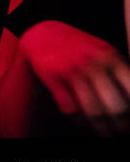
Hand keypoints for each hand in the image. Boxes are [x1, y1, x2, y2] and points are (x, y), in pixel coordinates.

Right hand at [17, 20, 129, 135]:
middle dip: (119, 121)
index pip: (129, 87)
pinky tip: (82, 121)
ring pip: (92, 107)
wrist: (41, 30)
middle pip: (114, 103)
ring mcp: (70, 68)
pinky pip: (69, 105)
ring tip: (104, 130)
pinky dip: (78, 117)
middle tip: (121, 128)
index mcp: (108, 55)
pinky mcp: (51, 75)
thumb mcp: (101, 49)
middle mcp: (90, 61)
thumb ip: (117, 68)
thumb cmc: (76, 45)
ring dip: (100, 124)